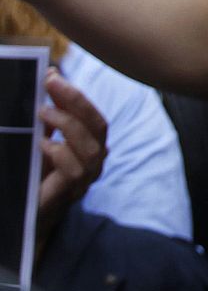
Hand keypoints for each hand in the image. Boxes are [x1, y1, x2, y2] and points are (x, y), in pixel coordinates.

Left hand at [35, 70, 107, 248]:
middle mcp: (96, 159)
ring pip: (92, 146)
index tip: (52, 76)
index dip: (75, 94)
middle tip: (51, 83)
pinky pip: (75, 170)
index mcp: (91, 143)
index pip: (92, 114)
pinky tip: (42, 145)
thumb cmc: (36, 175)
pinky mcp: (73, 192)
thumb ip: (49, 113)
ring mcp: (88, 177)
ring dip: (67, 124)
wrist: (27, 214)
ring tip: (43, 112)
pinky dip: (60, 153)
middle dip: (75, 101)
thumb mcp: (42, 137)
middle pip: (98, 125)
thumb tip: (49, 76)